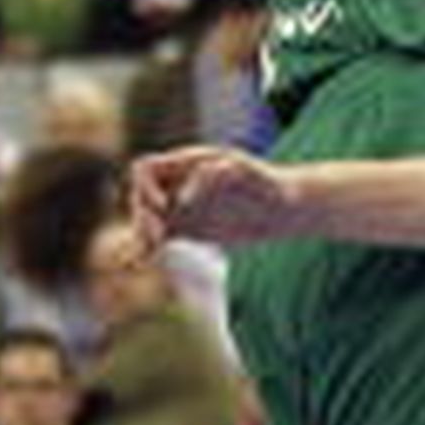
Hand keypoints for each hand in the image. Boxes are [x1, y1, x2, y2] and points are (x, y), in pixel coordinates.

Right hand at [131, 146, 296, 250]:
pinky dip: (147, 247)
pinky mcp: (188, 228)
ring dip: (141, 233)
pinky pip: (158, 236)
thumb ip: (224, 172)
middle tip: (158, 237)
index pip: (145, 169)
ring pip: (145, 217)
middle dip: (142, 215)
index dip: (145, 188)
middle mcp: (178, 182)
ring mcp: (181, 205)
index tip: (164, 206)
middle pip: (141, 195)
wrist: (283, 207)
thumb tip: (197, 180)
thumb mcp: (250, 174)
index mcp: (188, 163)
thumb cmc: (269, 184)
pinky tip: (142, 261)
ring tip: (145, 255)